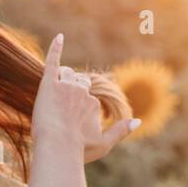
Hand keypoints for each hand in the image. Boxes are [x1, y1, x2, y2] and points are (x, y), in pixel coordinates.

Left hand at [32, 33, 138, 162]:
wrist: (57, 147)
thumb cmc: (79, 149)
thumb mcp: (104, 144)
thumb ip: (121, 131)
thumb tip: (139, 120)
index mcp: (93, 102)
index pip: (88, 96)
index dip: (79, 106)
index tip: (72, 121)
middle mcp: (81, 91)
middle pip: (78, 82)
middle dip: (72, 90)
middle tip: (61, 107)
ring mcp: (65, 86)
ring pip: (66, 74)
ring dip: (62, 79)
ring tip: (54, 94)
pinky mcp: (48, 84)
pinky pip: (53, 61)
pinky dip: (56, 48)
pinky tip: (59, 37)